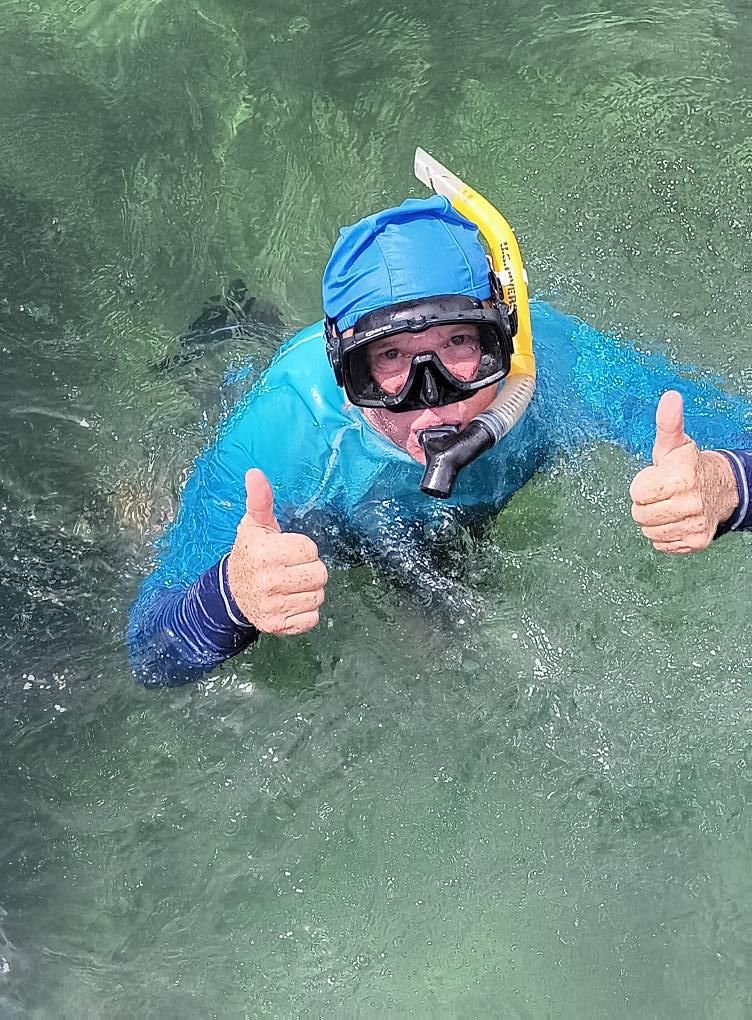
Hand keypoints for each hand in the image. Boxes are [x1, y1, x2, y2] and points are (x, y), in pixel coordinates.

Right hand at [227, 469, 327, 633]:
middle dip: (309, 569)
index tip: (286, 550)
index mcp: (266, 554)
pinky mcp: (278, 626)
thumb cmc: (250, 553)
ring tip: (290, 584)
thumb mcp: (254, 525)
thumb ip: (260, 500)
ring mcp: (274, 607)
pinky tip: (290, 601)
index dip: (302, 549)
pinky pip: (312, 618)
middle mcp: (269, 582)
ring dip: (309, 590)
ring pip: (318, 596)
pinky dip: (305, 611)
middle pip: (319, 574)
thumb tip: (255, 473)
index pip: (310, 550)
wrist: (231, 592)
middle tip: (291, 568)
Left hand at [630, 390, 738, 553]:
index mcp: (681, 479)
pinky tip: (675, 520)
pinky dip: (665, 535)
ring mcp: (695, 526)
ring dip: (654, 521)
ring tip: (667, 506)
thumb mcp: (673, 444)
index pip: (638, 495)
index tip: (655, 479)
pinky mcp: (697, 542)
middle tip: (660, 494)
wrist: (720, 488)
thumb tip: (670, 397)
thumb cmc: (687, 464)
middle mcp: (690, 505)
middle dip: (645, 505)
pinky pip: (662, 545)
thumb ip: (667, 423)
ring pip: (650, 533)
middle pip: (640, 516)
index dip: (641, 487)